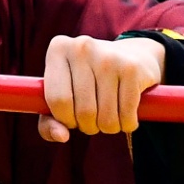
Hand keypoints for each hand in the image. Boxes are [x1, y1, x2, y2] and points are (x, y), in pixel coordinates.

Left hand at [37, 34, 165, 141]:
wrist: (135, 55)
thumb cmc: (89, 83)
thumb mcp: (63, 97)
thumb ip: (49, 122)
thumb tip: (61, 136)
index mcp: (58, 49)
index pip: (57, 100)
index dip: (65, 120)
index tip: (72, 118)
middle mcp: (82, 48)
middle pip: (84, 112)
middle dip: (89, 126)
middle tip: (94, 118)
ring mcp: (109, 57)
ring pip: (106, 117)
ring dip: (109, 127)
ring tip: (110, 116)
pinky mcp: (132, 68)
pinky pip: (127, 115)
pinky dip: (127, 124)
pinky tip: (127, 115)